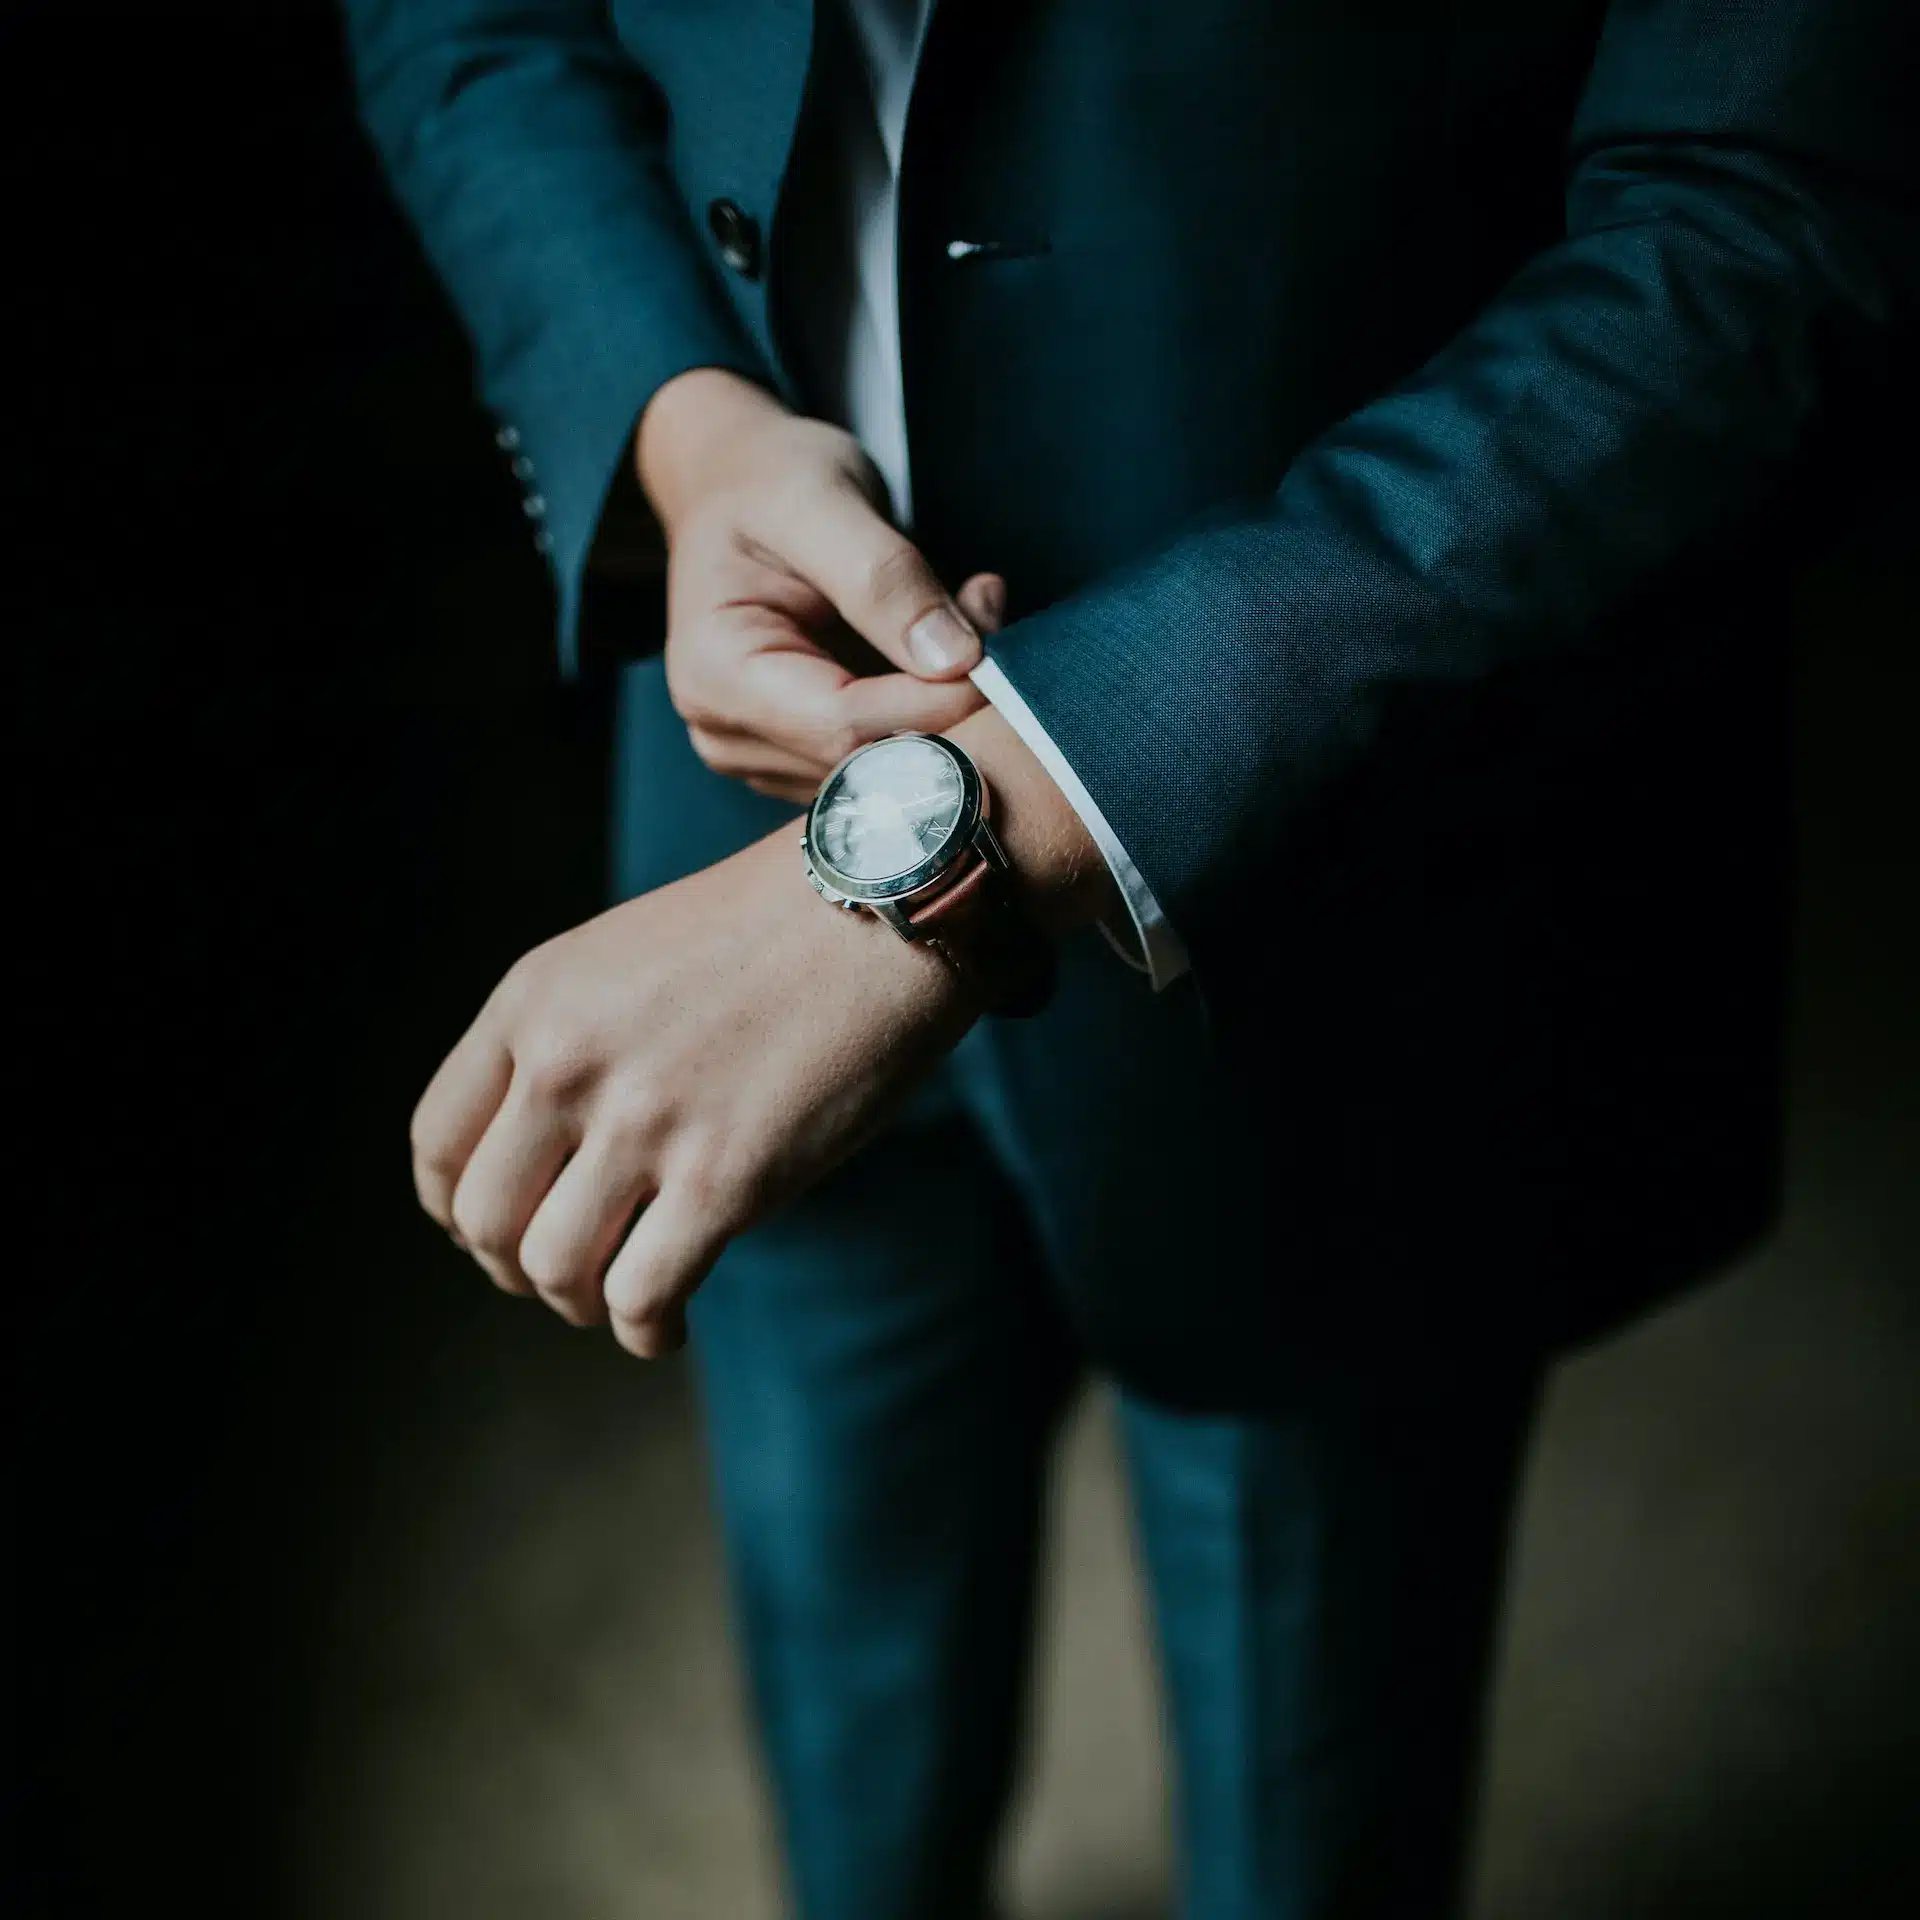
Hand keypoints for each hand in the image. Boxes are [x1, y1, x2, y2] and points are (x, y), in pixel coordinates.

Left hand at [410, 707, 1112, 1360]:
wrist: (887, 903)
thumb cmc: (773, 929)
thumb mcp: (628, 953)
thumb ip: (571, 1036)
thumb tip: (549, 1152)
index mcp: (535, 999)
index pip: (438, 1141)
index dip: (455, 1208)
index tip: (497, 1229)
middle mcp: (568, 1060)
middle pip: (484, 1221)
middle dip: (516, 1268)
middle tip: (567, 1275)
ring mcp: (643, 1122)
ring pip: (553, 1270)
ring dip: (580, 1304)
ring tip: (623, 1298)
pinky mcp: (725, 1177)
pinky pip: (642, 1297)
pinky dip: (645, 1332)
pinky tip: (669, 1326)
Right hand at [638, 368, 1001, 803]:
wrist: (737, 485)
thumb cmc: (768, 481)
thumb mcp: (820, 501)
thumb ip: (883, 578)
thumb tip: (955, 659)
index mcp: (715, 676)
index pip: (844, 727)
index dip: (933, 702)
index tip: (993, 643)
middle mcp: (731, 734)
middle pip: (870, 762)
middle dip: (948, 702)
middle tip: (986, 610)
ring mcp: (769, 755)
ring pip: (892, 767)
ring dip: (950, 703)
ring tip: (965, 608)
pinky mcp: (810, 754)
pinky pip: (893, 755)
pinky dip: (936, 707)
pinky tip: (944, 640)